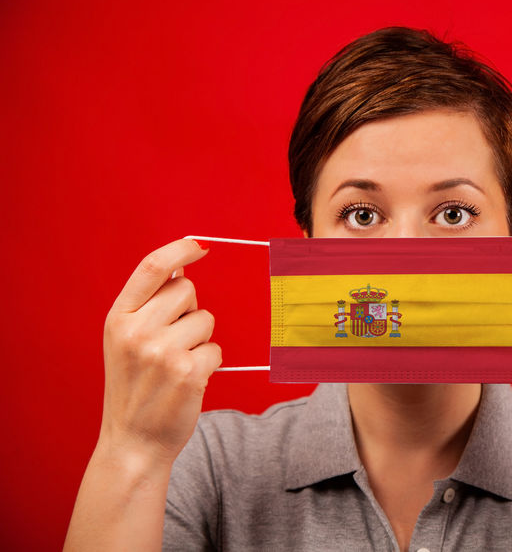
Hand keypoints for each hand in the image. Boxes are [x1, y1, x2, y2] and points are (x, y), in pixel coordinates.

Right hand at [99, 238, 220, 464]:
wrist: (132, 442)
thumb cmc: (135, 388)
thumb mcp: (124, 342)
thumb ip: (147, 307)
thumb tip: (181, 270)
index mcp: (118, 319)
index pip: (152, 268)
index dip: (179, 250)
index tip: (199, 246)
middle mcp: (136, 332)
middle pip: (187, 290)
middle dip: (190, 310)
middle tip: (174, 341)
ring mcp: (162, 352)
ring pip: (206, 320)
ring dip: (200, 339)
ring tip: (177, 365)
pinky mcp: (188, 373)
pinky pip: (216, 349)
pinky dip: (209, 363)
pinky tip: (189, 381)